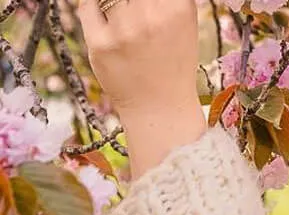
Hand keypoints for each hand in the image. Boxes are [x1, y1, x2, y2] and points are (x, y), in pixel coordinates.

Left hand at [77, 0, 206, 176]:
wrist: (161, 113)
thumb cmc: (173, 67)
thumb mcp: (185, 26)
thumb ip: (168, 0)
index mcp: (178, 10)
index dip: (147, 1)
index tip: (145, 9)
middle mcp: (152, 17)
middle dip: (133, 5)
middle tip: (139, 24)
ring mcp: (123, 31)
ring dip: (116, 10)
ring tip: (130, 36)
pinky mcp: (99, 44)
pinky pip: (87, 7)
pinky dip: (94, 12)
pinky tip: (109, 30)